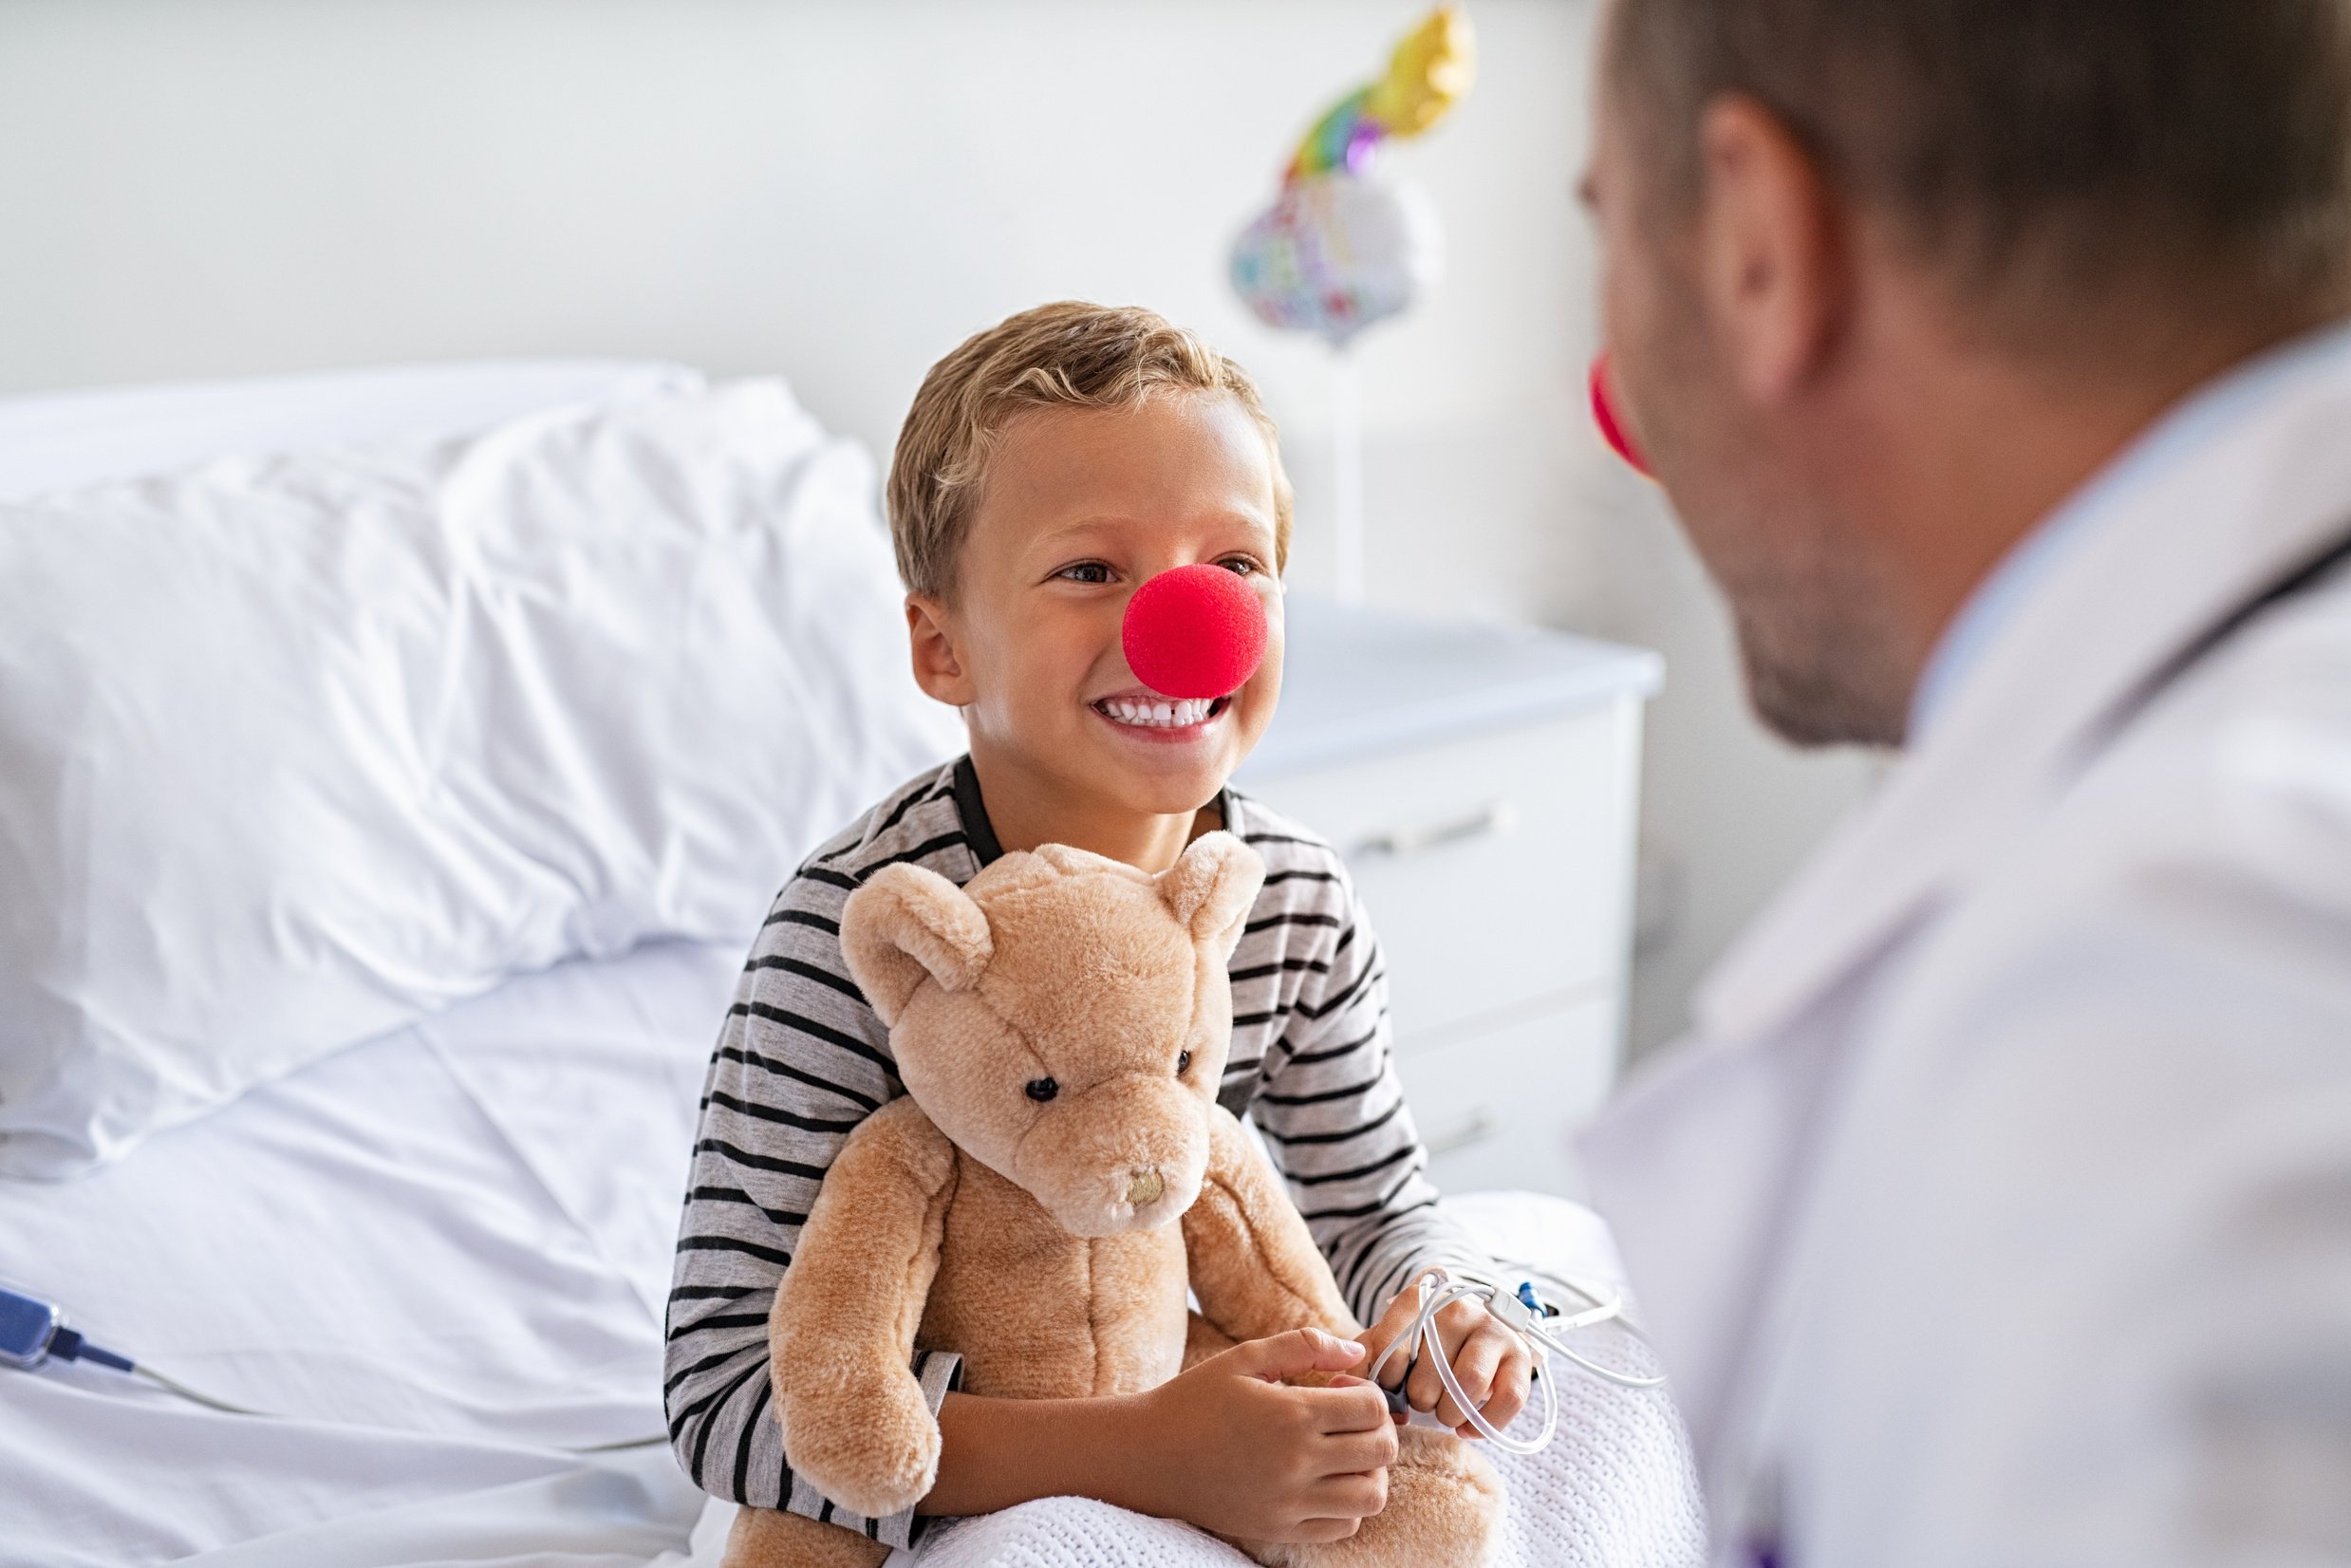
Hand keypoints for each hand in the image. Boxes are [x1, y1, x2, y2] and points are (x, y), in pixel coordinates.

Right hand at [1124, 1327, 1399, 1542]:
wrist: (1147, 1456)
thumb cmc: (1195, 1400)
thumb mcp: (1245, 1358)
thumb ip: (1304, 1346)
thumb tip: (1358, 1352)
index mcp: (1291, 1414)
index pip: (1373, 1407)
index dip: (1369, 1392)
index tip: (1342, 1387)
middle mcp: (1297, 1462)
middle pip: (1382, 1451)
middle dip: (1378, 1428)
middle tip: (1350, 1419)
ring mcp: (1290, 1502)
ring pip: (1371, 1496)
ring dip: (1369, 1471)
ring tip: (1343, 1454)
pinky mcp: (1279, 1529)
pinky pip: (1343, 1527)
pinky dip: (1348, 1506)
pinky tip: (1324, 1482)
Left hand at [1356, 1284, 1532, 1440]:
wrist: (1473, 1333)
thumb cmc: (1422, 1344)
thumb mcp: (1389, 1342)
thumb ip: (1366, 1360)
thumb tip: (1356, 1389)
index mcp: (1421, 1298)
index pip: (1391, 1343)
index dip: (1388, 1377)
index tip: (1391, 1386)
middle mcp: (1459, 1308)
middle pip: (1429, 1374)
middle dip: (1420, 1400)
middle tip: (1423, 1399)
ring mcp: (1494, 1330)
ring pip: (1468, 1384)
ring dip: (1450, 1413)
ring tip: (1445, 1412)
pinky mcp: (1521, 1357)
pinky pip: (1508, 1400)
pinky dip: (1484, 1424)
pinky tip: (1468, 1428)